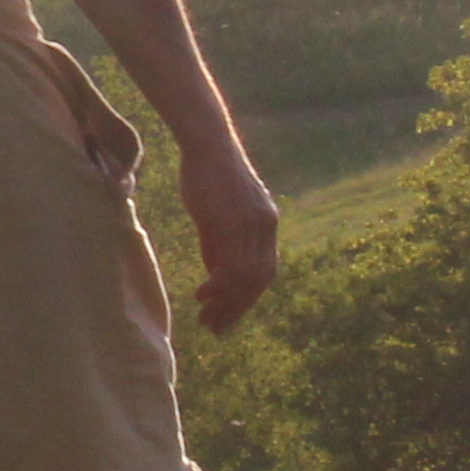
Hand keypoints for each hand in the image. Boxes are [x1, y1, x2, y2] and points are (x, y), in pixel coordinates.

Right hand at [179, 150, 280, 332]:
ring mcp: (252, 225)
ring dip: (227, 304)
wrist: (207, 143)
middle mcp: (266, 226)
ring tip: (207, 319)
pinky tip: (203, 295)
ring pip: (246, 278)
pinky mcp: (234, 222)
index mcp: (266, 223)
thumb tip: (216, 272)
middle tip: (216, 327)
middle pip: (258, 280)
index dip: (248, 298)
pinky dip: (219, 287)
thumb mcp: (216, 212)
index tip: (228, 315)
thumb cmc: (207, 173)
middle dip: (237, 308)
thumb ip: (219, 242)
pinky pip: (231, 266)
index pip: (264, 271)